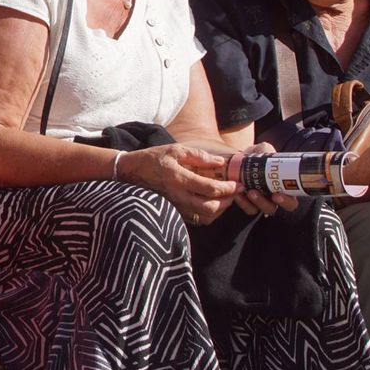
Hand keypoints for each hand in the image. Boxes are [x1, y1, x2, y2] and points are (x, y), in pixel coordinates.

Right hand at [122, 144, 238, 225]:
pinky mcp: (174, 212)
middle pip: (211, 207)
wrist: (131, 172)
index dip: (228, 187)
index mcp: (179, 178)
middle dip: (228, 200)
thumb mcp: (175, 150)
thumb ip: (199, 156)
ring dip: (220, 208)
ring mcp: (176, 206)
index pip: (210, 188)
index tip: (237, 183)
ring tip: (226, 197)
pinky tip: (212, 203)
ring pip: (205, 216)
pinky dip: (209, 214)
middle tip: (235, 191)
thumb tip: (220, 163)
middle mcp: (178, 196)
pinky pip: (197, 219)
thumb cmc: (154, 158)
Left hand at [233, 142, 299, 215]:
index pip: (291, 201)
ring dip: (256, 202)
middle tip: (263, 194)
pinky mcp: (246, 203)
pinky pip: (246, 208)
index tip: (278, 194)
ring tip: (250, 192)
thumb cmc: (255, 156)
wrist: (236, 158)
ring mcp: (257, 202)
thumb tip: (270, 155)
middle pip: (273, 208)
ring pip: (258, 209)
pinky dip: (242, 202)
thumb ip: (267, 151)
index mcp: (282, 189)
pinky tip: (237, 194)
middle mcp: (271, 198)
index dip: (287, 201)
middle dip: (267, 203)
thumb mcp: (262, 150)